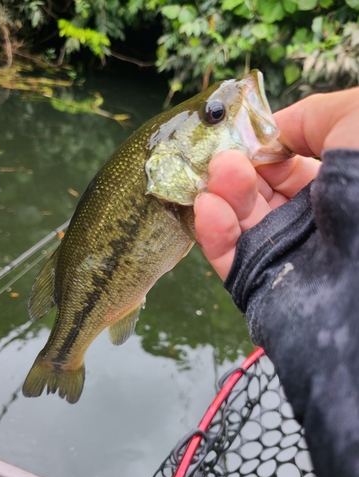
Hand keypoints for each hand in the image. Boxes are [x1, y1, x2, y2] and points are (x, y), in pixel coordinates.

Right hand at [194, 87, 358, 280]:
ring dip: (223, 193)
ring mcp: (283, 254)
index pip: (285, 165)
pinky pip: (227, 256)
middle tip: (226, 158)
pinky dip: (211, 230)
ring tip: (221, 175)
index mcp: (335, 186)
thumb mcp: (357, 118)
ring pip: (238, 220)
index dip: (262, 148)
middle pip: (256, 191)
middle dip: (237, 169)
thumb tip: (272, 133)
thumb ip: (312, 116)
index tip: (245, 135)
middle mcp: (309, 220)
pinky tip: (209, 206)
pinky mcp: (259, 284)